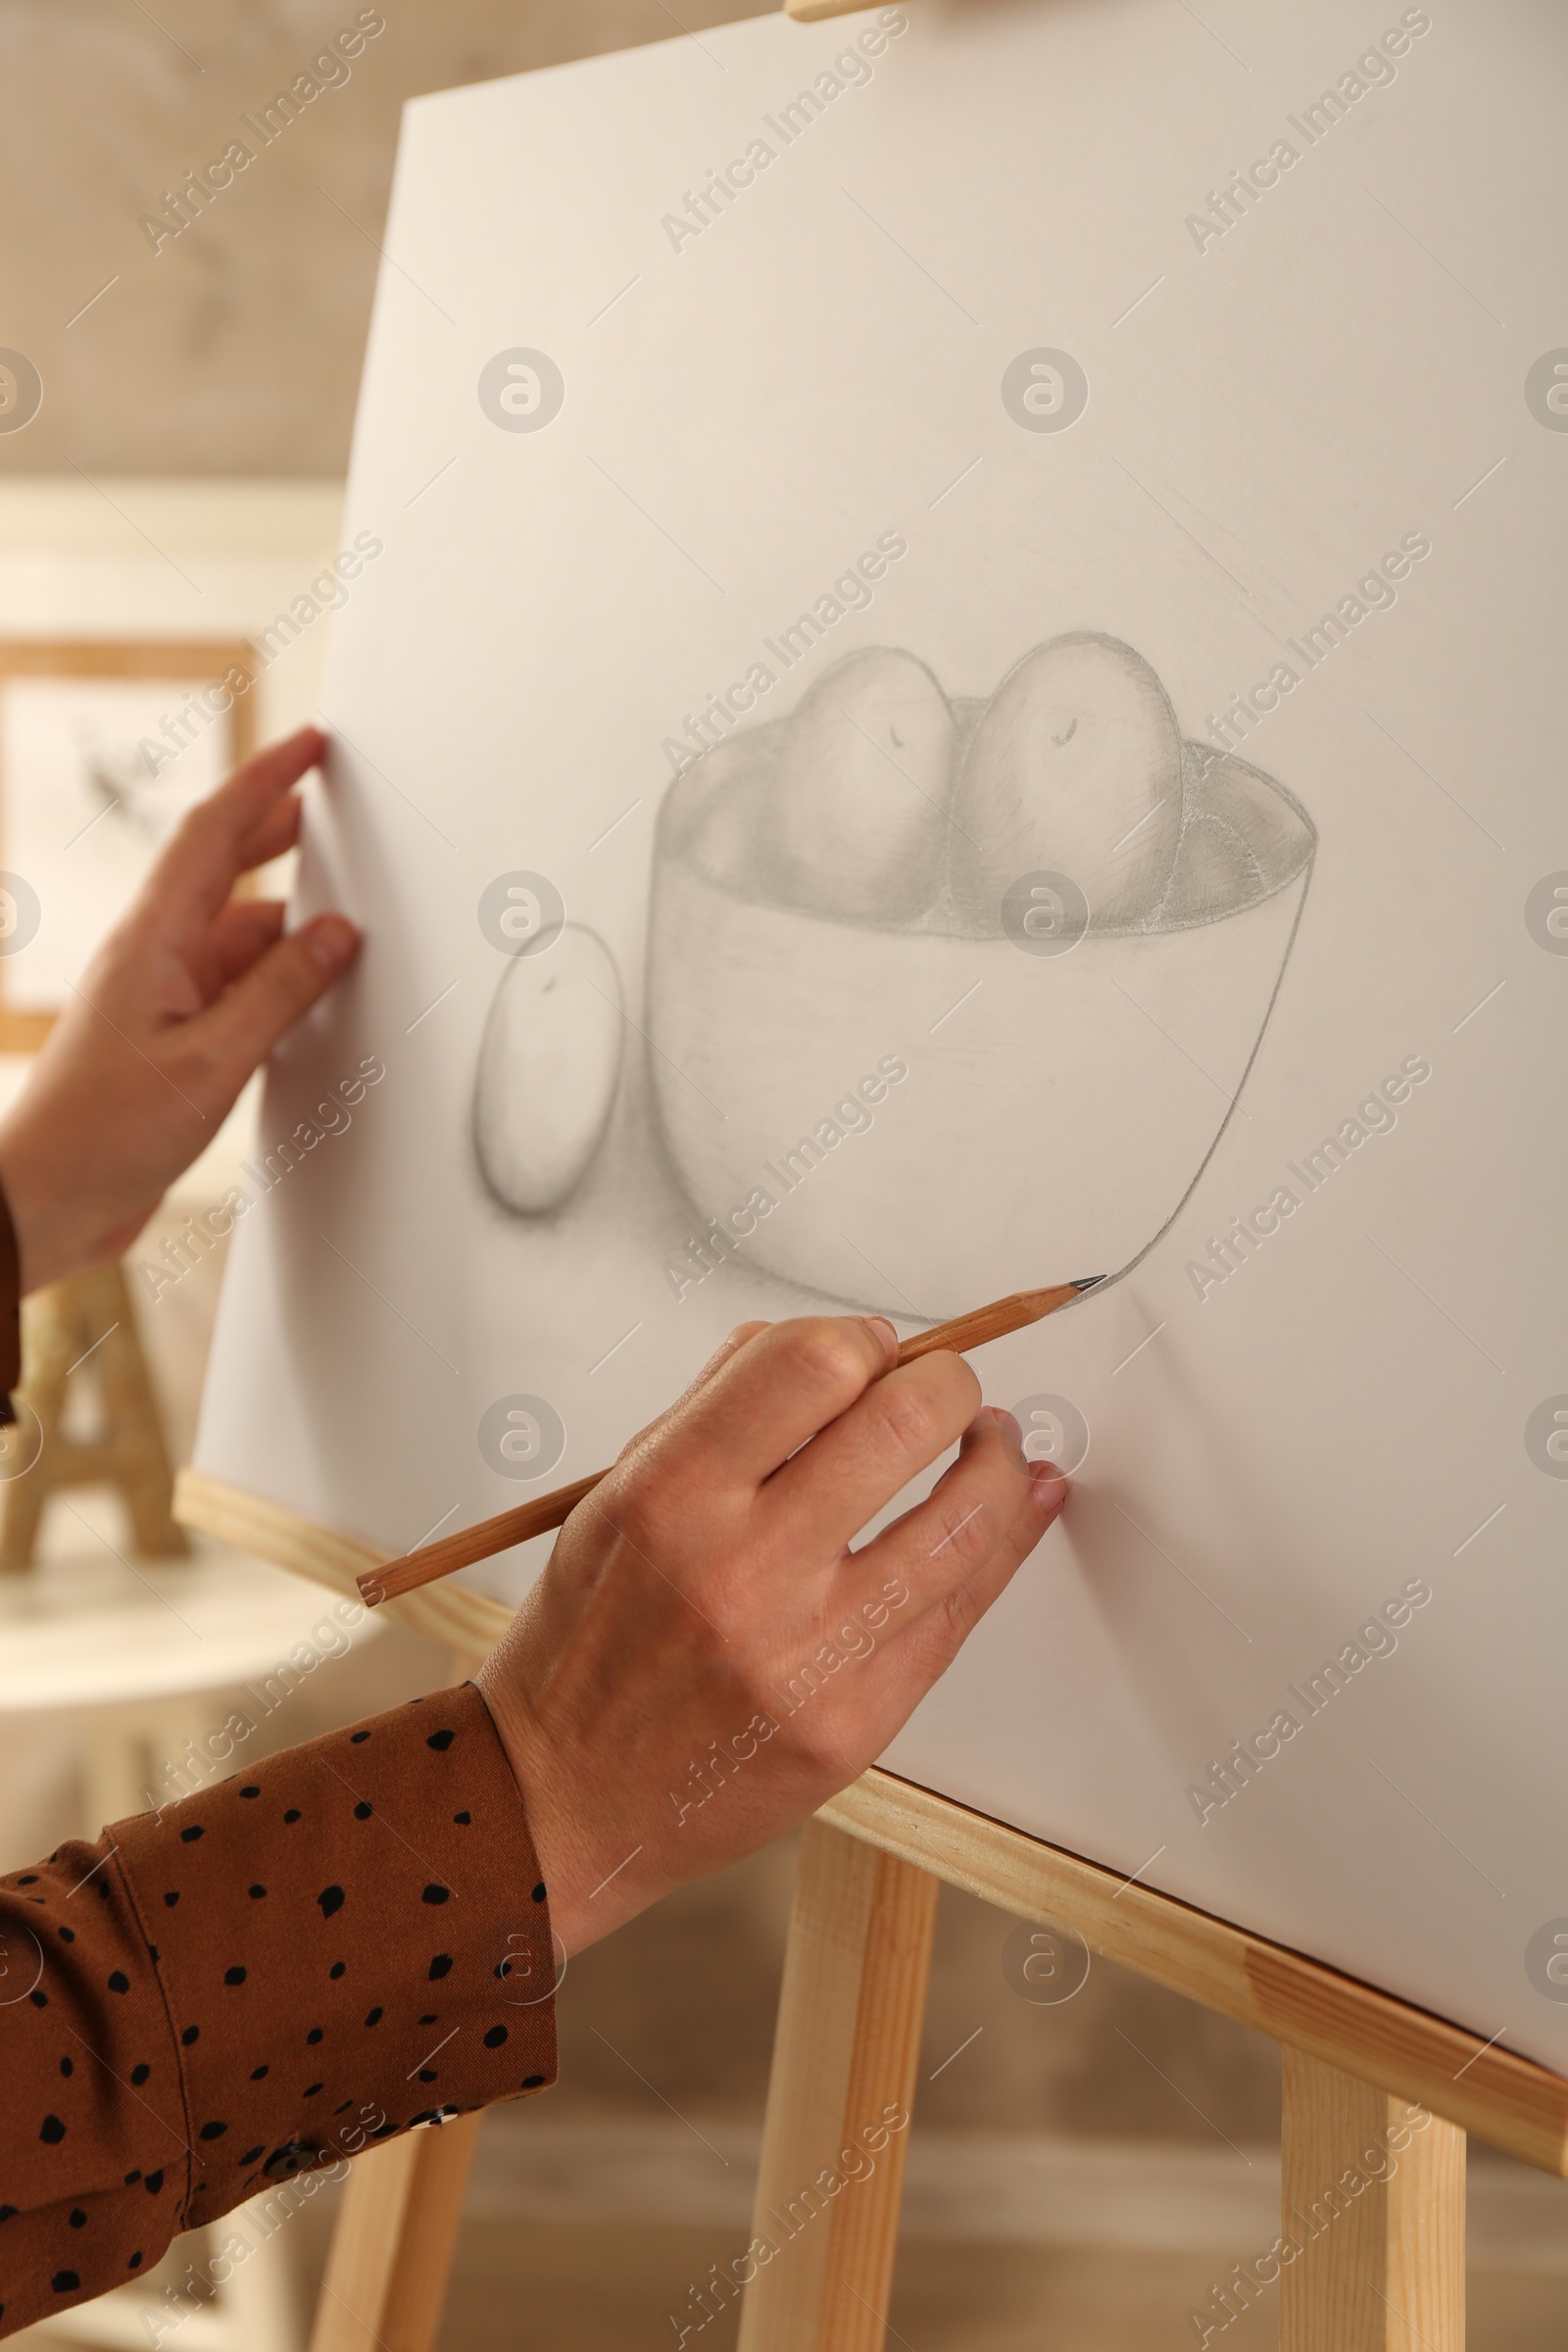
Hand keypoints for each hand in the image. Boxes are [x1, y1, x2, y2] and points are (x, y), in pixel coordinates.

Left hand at [0, 727, 360, 1291]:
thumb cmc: (103, 1134)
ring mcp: (160, 998)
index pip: (214, 833)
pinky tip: (307, 990)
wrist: (46, 1202)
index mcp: (153, 942)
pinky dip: (276, 976)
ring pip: (235, 935)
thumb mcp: (213, 1061)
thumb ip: (281, 993)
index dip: (265, 780)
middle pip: (221, 869)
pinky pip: (234, 986)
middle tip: (327, 804)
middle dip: (276, 830)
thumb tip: (337, 935)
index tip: (310, 746)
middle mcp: (153, 957)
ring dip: (287, 919)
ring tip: (343, 913)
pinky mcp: (169, 1041)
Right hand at [477, 1316, 1067, 1954]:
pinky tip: (1025, 1505)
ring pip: (961, 1523)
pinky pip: (961, 1614)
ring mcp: (806, 1656)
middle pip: (901, 1425)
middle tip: (947, 1389)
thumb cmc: (589, 1640)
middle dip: (949, 1385)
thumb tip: (842, 1347)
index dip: (861, 1338)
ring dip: (999, 1462)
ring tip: (993, 1444)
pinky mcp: (855, 1724)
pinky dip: (1009, 1542)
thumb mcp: (616, 1496)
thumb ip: (719, 1408)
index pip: (808, 1364)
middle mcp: (740, 1571)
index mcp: (669, 1497)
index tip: (873, 1349)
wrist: (566, 1798)